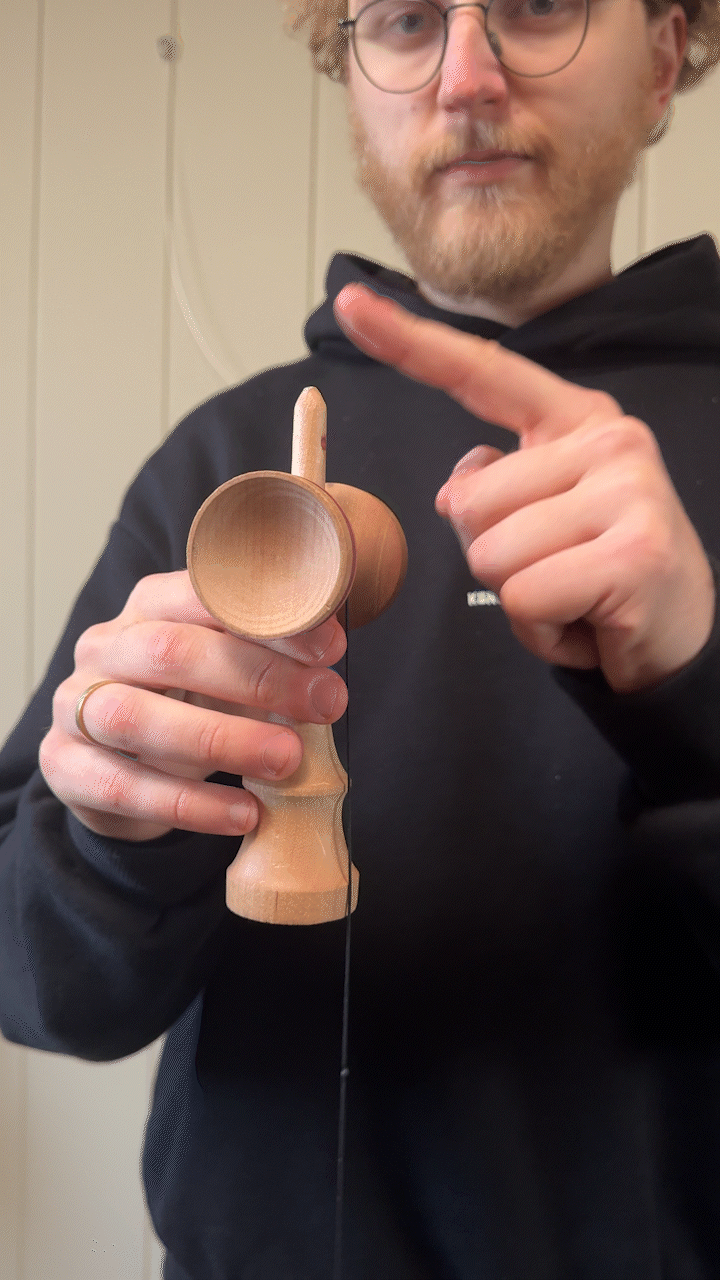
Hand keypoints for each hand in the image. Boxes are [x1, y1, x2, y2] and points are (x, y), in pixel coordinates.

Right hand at [39, 571, 346, 841]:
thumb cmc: (187, 706)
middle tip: (326, 703)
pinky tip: (244, 814)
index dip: (269, 619)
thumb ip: (270, 657)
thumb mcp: (228, 673)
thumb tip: (331, 648)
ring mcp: (75, 708)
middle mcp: (104, 647)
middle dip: (258, 678)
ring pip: (136, 718)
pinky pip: (125, 788)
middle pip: (171, 652)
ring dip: (222, 739)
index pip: (204, 596)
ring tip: (289, 760)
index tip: (330, 647)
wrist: (117, 770)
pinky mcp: (65, 767)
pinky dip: (190, 804)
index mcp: (149, 606)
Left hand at [333, 284, 715, 693]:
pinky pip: (523, 598)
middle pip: (469, 502)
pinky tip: (584, 621)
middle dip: (493, 558)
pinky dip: (540, 630)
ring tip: (572, 597)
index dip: (411, 343)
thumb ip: (494, 490)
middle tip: (557, 573)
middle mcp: (608, 441)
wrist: (679, 636)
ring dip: (518, 598)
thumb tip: (458, 491)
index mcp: (577, 421)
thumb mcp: (542, 521)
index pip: (483, 372)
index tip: (350, 304)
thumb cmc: (600, 577)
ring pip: (489, 554)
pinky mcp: (633, 553)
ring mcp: (628, 492)